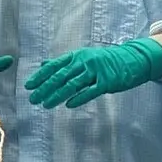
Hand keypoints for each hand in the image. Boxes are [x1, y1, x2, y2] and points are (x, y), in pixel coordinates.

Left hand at [25, 38, 161, 108]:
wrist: (133, 59)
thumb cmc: (105, 61)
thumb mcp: (83, 58)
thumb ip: (64, 63)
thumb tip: (43, 65)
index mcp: (77, 56)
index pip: (54, 66)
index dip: (40, 76)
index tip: (29, 86)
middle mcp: (84, 61)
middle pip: (61, 76)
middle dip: (45, 88)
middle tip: (33, 98)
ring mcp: (96, 71)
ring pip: (72, 84)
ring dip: (57, 95)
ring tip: (45, 104)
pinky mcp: (107, 81)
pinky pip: (90, 91)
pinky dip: (78, 98)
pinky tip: (68, 105)